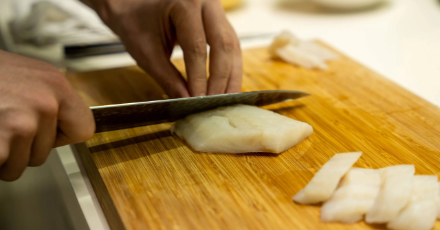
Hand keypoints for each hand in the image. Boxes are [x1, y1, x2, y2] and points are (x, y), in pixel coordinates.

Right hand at [0, 51, 94, 180]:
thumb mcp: (27, 75)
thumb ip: (49, 98)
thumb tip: (63, 124)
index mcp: (56, 85)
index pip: (84, 129)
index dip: (62, 135)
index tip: (47, 131)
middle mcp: (44, 103)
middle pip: (46, 151)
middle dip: (23, 146)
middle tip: (2, 122)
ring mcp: (21, 123)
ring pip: (21, 164)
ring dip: (3, 155)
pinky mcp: (0, 142)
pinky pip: (1, 166)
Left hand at [87, 0, 242, 97]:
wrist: (131, 3)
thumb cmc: (134, 21)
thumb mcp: (146, 52)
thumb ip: (168, 78)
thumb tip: (187, 101)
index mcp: (184, 3)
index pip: (197, 47)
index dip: (199, 77)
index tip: (198, 100)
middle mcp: (206, 1)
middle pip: (223, 44)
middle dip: (221, 78)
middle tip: (216, 103)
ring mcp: (215, 8)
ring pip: (232, 45)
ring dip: (231, 74)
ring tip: (227, 99)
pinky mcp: (218, 18)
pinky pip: (230, 43)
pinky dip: (229, 66)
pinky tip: (226, 85)